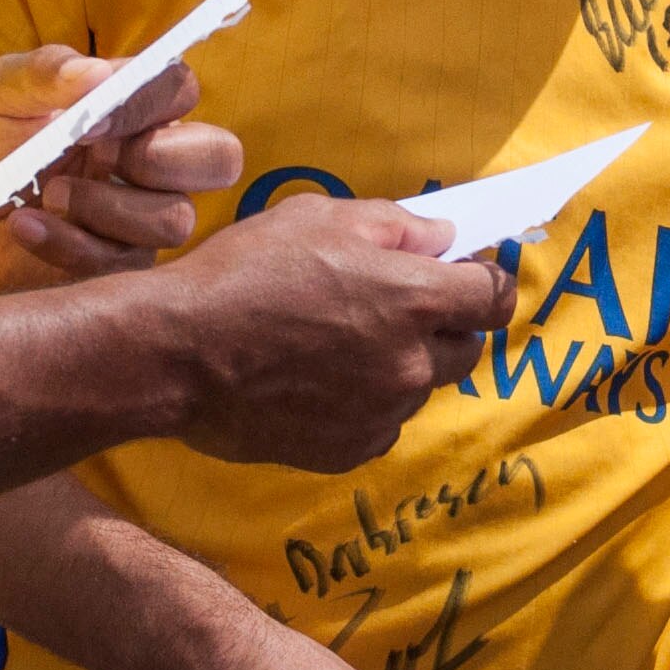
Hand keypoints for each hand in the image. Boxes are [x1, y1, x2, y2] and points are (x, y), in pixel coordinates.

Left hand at [0, 48, 244, 295]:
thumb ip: (43, 72)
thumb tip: (95, 71)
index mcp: (134, 107)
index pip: (180, 88)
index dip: (150, 102)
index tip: (91, 119)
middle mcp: (154, 160)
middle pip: (219, 157)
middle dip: (162, 159)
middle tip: (101, 158)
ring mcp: (143, 217)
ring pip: (176, 219)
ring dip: (108, 206)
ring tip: (49, 194)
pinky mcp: (119, 266)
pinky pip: (124, 263)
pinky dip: (70, 243)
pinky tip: (25, 226)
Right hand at [159, 195, 513, 469]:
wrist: (177, 354)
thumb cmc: (244, 274)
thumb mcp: (319, 218)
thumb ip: (396, 227)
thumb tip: (443, 240)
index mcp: (413, 300)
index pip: (493, 298)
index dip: (483, 283)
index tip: (465, 278)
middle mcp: (409, 364)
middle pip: (467, 350)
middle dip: (445, 326)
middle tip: (396, 308)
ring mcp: (381, 414)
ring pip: (418, 388)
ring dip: (400, 365)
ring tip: (338, 343)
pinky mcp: (348, 450)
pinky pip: (380, 424)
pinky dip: (365, 404)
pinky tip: (318, 380)